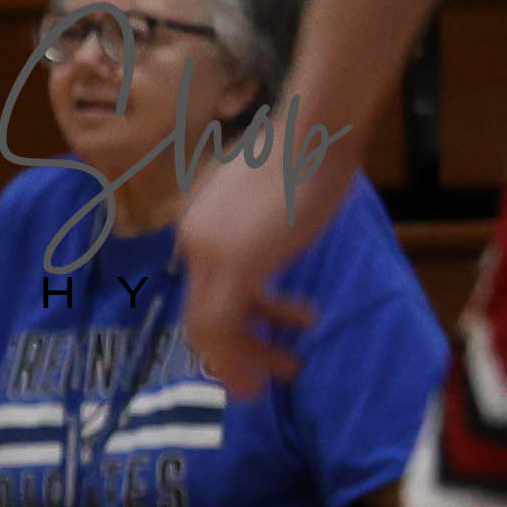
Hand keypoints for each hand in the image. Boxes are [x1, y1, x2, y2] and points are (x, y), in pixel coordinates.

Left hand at [181, 140, 322, 393]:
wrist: (312, 131)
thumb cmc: (306, 156)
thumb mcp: (272, 199)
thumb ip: (263, 228)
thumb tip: (278, 243)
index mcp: (199, 228)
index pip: (203, 291)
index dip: (234, 325)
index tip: (267, 340)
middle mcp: (194, 243)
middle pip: (201, 315)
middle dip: (235, 352)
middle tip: (269, 375)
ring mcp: (210, 254)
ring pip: (210, 328)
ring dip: (246, 359)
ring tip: (287, 372)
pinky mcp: (236, 264)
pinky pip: (228, 324)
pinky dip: (249, 351)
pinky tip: (292, 355)